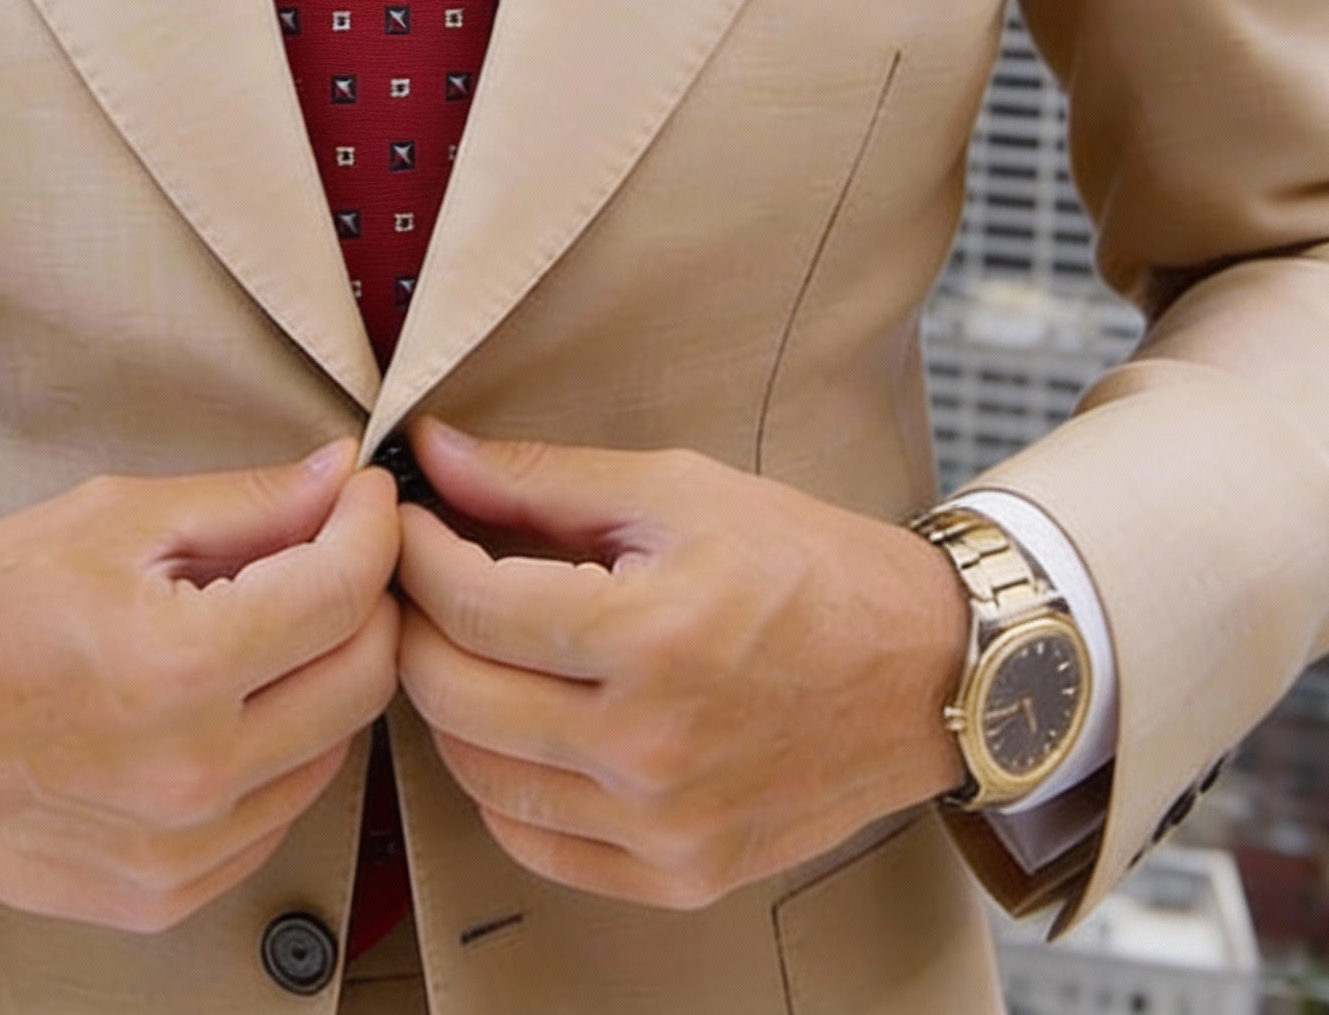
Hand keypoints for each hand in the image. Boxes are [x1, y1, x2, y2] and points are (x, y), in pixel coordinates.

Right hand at [0, 444, 400, 931]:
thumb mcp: (112, 519)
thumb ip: (246, 503)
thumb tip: (341, 477)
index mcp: (175, 667)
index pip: (344, 592)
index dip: (372, 526)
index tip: (365, 497)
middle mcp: (190, 775)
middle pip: (365, 677)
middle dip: (367, 597)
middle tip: (332, 549)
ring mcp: (180, 852)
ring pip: (334, 748)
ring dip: (326, 674)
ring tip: (267, 623)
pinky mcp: (164, 896)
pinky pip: (278, 812)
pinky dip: (280, 748)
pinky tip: (229, 700)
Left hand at [395, 420, 968, 909]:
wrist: (924, 669)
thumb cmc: (806, 565)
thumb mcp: (676, 490)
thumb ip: (541, 479)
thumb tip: (433, 453)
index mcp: (650, 638)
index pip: (470, 604)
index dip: (415, 551)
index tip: (404, 519)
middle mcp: (650, 748)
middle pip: (453, 694)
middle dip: (414, 622)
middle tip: (418, 575)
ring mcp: (663, 826)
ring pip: (477, 775)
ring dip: (447, 702)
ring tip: (464, 642)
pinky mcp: (679, 875)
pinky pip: (533, 844)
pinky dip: (498, 784)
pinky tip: (513, 723)